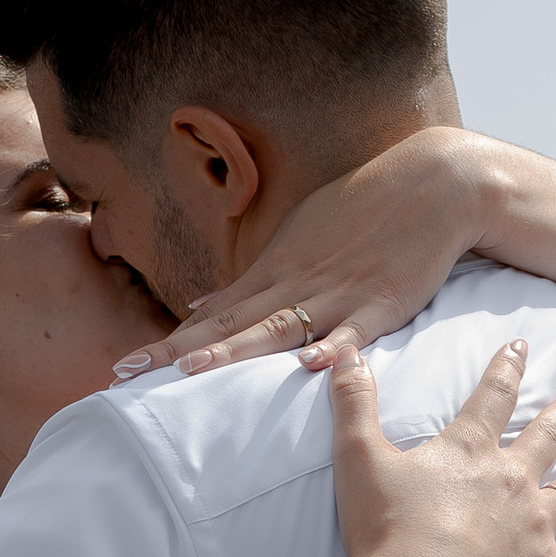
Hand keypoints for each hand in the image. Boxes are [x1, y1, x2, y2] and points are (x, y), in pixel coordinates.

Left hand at [114, 126, 494, 379]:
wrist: (432, 182)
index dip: (168, 343)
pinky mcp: (382, 300)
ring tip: (193, 371)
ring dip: (235, 350)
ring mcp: (337, 292)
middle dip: (178, 352)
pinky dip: (332, 347)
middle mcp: (296, 283)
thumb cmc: (363, 212)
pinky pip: (353, 329)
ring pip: (278, 327)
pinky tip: (311, 366)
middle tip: (129, 374)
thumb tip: (202, 306)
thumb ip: (251, 280)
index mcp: (275, 273)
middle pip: (229, 325)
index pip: (212, 316)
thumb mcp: (297, 240)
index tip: (123, 368)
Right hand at [329, 334, 555, 556]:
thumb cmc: (386, 529)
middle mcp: (511, 479)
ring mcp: (532, 524)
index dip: (506, 368)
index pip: (493, 396)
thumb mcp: (358, 457)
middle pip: (547, 436)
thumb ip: (353, 403)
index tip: (521, 348)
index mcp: (470, 450)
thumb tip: (343, 352)